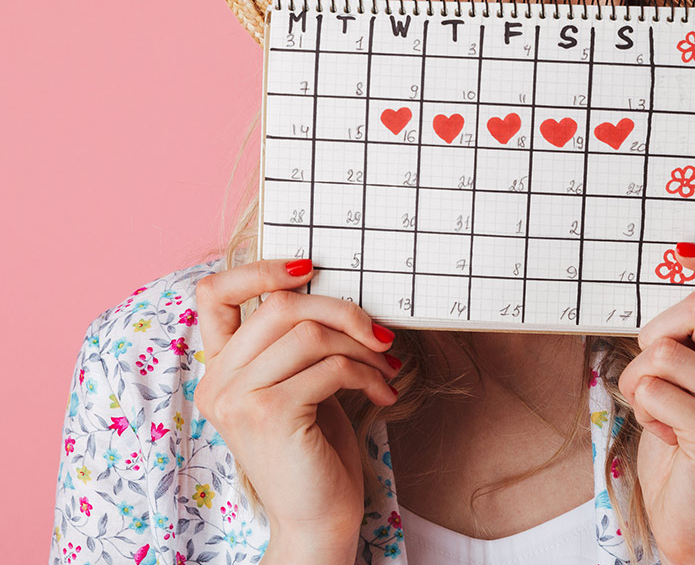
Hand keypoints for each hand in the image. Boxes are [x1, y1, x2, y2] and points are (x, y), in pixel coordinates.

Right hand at [194, 260, 400, 557]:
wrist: (318, 520)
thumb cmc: (315, 447)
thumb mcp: (300, 381)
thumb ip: (297, 340)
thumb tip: (336, 289)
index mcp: (220, 367)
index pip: (214, 293)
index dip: (260, 268)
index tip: (309, 267)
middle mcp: (218, 380)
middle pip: (280, 305)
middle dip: (341, 310)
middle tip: (378, 333)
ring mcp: (239, 398)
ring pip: (310, 333)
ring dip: (362, 346)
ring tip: (387, 367)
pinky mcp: (270, 414)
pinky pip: (331, 367)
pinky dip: (367, 374)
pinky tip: (383, 393)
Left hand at [617, 242, 694, 564]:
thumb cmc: (682, 444)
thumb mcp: (692, 383)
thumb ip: (690, 341)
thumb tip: (666, 281)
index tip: (683, 247)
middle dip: (655, 333)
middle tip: (654, 373)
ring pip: (665, 351)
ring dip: (640, 380)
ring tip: (657, 413)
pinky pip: (654, 390)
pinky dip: (641, 409)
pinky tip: (664, 436)